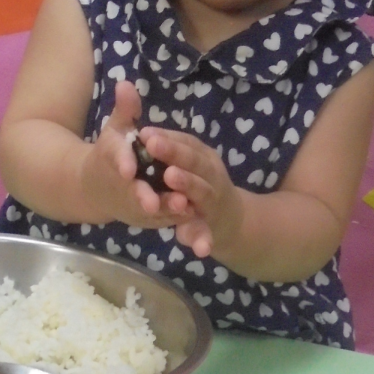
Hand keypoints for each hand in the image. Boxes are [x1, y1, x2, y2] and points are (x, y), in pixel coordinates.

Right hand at [82, 79, 180, 227]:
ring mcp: (130, 204)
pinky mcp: (142, 218)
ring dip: (165, 209)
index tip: (129, 169)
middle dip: (144, 196)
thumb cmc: (111, 153)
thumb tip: (125, 83)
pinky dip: (173, 218)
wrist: (94, 188)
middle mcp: (118, 185)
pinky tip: (192, 213)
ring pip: (147, 210)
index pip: (115, 159)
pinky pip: (158, 219)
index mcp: (110, 158)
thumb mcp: (115, 129)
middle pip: (131, 192)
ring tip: (185, 206)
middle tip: (157, 201)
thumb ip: (125, 110)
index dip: (123, 162)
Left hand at [137, 125, 242, 258]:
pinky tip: (199, 248)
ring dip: (188, 184)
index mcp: (203, 157)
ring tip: (170, 177)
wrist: (232, 219)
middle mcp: (212, 174)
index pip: (187, 142)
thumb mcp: (188, 164)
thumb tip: (141, 126)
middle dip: (175, 154)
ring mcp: (214, 200)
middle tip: (152, 145)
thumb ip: (169, 149)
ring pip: (202, 192)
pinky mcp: (211, 227)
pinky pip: (206, 233)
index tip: (145, 132)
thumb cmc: (200, 183)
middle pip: (195, 162)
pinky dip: (203, 240)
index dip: (167, 137)